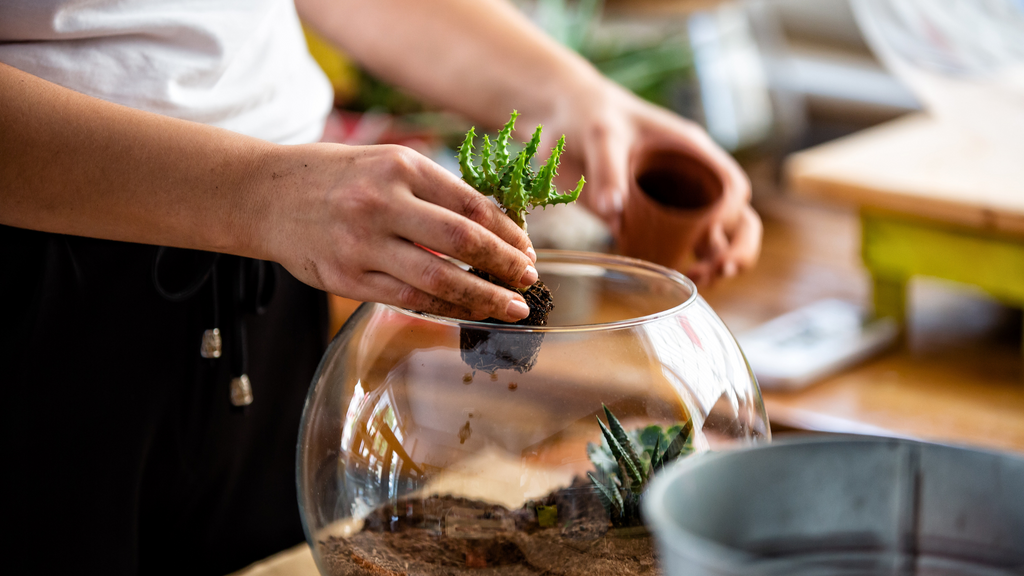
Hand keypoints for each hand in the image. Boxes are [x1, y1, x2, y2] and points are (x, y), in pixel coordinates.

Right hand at [256, 143, 537, 321]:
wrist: (263, 195)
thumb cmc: (335, 177)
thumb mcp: (385, 163)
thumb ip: (433, 192)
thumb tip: (494, 226)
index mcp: (400, 167)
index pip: (470, 204)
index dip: (507, 231)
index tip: (527, 249)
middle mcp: (382, 204)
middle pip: (462, 241)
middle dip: (505, 265)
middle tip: (530, 280)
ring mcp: (363, 244)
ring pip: (438, 279)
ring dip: (483, 297)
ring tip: (511, 307)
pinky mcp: (347, 278)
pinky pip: (408, 300)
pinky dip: (444, 309)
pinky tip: (467, 313)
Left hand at [538, 80, 761, 286]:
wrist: (565, 118)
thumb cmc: (592, 116)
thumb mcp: (602, 136)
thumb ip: (608, 171)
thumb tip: (613, 213)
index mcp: (691, 152)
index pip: (731, 186)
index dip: (729, 213)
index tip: (706, 233)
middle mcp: (690, 179)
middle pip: (737, 218)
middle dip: (738, 247)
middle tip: (720, 270)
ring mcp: (673, 201)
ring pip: (712, 238)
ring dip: (715, 262)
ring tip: (699, 280)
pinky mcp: (649, 220)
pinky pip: (674, 246)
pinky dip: (680, 264)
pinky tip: (670, 276)